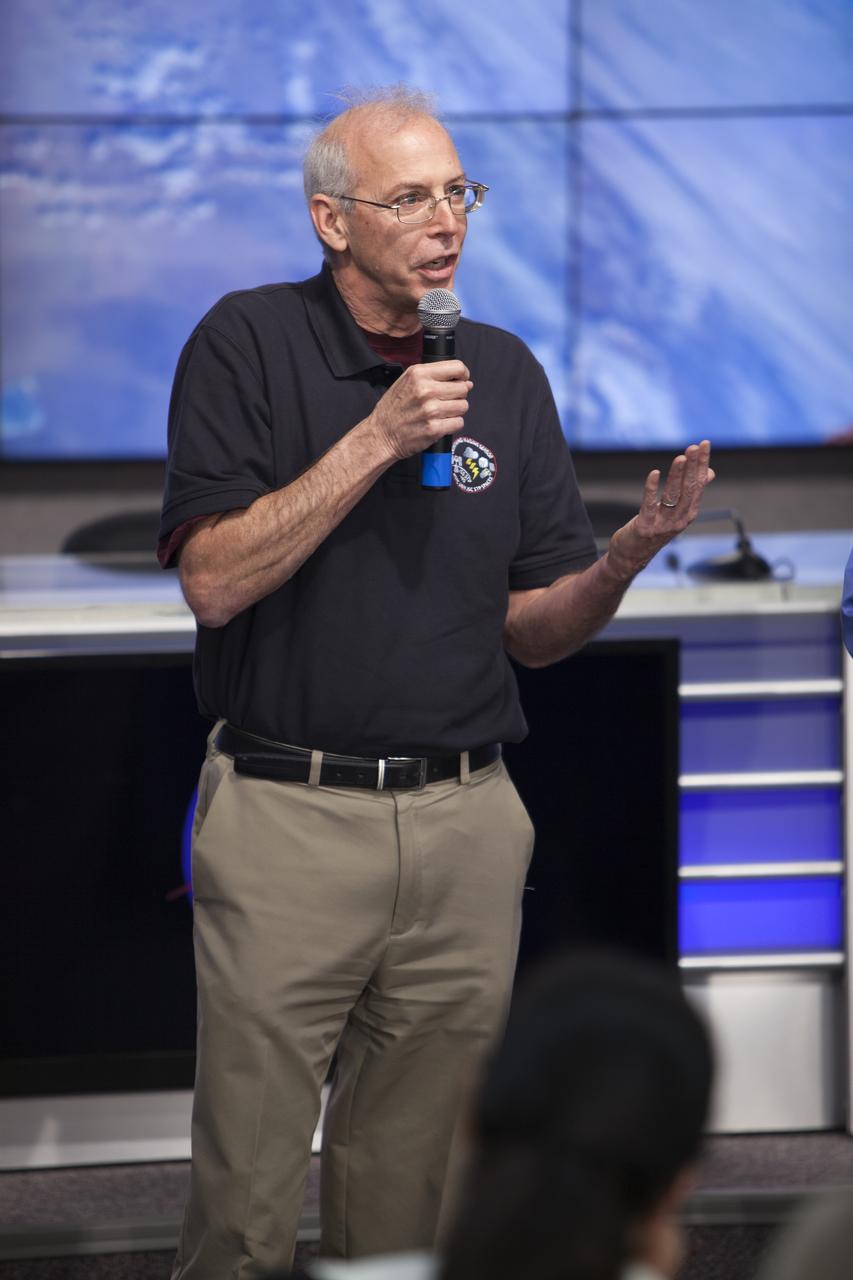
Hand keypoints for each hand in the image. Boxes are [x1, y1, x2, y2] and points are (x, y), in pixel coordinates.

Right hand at [367, 360, 471, 461]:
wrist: (381, 434)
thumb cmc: (394, 408)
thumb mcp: (407, 381)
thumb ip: (433, 376)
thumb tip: (466, 381)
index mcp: (419, 374)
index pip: (457, 368)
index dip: (463, 375)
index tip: (461, 380)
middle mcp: (426, 390)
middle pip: (463, 388)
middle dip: (458, 395)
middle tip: (445, 401)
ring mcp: (431, 410)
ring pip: (463, 406)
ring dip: (456, 411)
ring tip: (441, 413)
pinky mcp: (434, 428)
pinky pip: (458, 422)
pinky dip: (452, 424)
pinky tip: (440, 424)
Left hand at [608, 440, 714, 577]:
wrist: (633, 556)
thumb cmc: (655, 529)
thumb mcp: (676, 511)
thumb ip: (691, 492)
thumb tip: (709, 473)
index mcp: (689, 513)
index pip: (699, 484)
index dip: (702, 464)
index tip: (704, 444)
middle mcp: (680, 519)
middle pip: (689, 489)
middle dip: (693, 466)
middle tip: (694, 447)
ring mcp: (663, 524)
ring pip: (673, 496)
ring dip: (677, 475)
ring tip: (681, 457)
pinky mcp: (645, 527)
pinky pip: (649, 505)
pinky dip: (652, 489)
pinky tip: (655, 473)